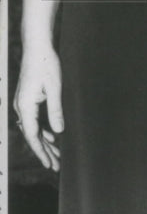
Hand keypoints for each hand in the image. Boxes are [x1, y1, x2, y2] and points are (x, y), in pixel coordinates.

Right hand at [14, 45, 62, 170]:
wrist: (36, 47)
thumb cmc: (45, 64)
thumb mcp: (54, 87)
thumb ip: (55, 110)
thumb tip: (58, 131)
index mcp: (26, 107)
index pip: (33, 136)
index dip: (41, 152)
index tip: (49, 164)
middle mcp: (21, 107)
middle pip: (32, 136)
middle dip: (44, 151)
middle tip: (55, 166)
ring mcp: (23, 104)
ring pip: (33, 129)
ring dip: (44, 142)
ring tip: (55, 155)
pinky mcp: (27, 99)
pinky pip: (33, 121)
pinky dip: (42, 130)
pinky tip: (51, 136)